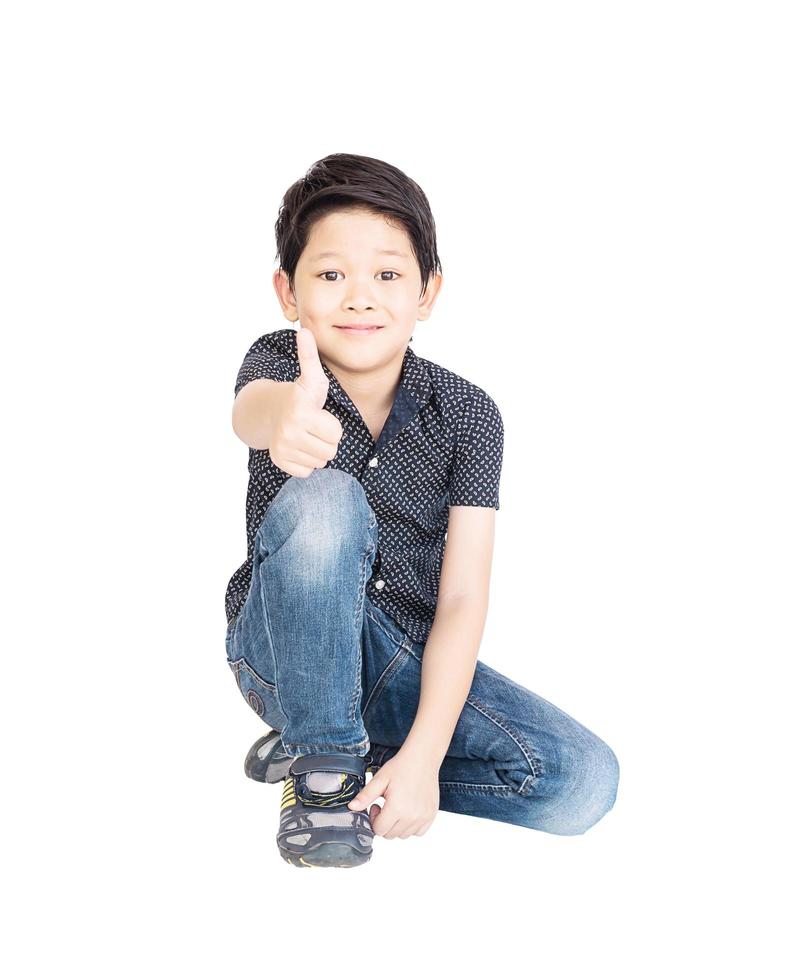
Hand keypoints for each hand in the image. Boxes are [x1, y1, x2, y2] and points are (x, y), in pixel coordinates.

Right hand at [268, 325, 343, 478]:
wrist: (272, 413)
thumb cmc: (302, 397)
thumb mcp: (311, 379)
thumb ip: (310, 357)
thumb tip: (304, 330)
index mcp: (300, 411)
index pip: (336, 434)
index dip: (332, 425)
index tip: (319, 415)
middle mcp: (288, 431)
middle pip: (330, 451)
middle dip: (326, 440)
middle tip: (313, 427)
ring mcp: (282, 448)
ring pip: (320, 462)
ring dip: (317, 451)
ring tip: (306, 435)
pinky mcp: (279, 461)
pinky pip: (307, 471)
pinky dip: (305, 462)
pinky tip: (298, 446)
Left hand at [347, 746, 439, 838]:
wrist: (423, 758)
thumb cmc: (401, 767)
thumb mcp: (379, 779)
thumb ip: (365, 796)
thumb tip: (351, 808)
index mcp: (397, 808)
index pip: (379, 830)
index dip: (374, 819)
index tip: (376, 806)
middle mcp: (411, 816)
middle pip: (390, 835)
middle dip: (384, 823)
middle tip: (385, 805)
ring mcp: (423, 817)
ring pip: (404, 835)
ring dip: (397, 826)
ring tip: (397, 807)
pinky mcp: (431, 815)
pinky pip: (418, 832)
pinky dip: (411, 826)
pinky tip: (408, 811)